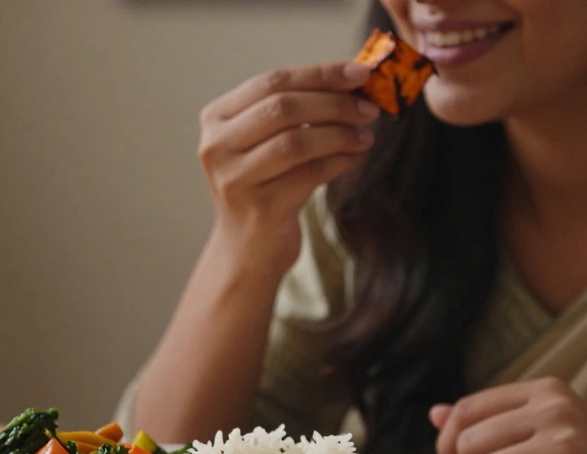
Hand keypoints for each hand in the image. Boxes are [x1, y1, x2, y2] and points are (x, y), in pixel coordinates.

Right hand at [197, 62, 378, 278]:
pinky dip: (340, 161)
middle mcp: (217, 146)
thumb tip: (354, 79)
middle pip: (282, 108)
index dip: (320, 73)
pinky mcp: (260, 207)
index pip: (272, 81)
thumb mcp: (268, 140)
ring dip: (340, 133)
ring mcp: (235, 178)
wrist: (248, 247)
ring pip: (296, 141)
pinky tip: (356, 157)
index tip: (360, 73)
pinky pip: (310, 173)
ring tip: (366, 135)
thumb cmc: (266, 184)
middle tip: (369, 108)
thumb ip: (298, 108)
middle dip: (334, 103)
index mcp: (216, 118)